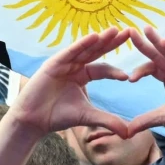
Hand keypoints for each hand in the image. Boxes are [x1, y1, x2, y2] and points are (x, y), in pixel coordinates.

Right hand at [8, 27, 129, 138]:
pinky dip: (82, 44)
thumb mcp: (88, 116)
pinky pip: (71, 51)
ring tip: (115, 30)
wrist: (34, 120)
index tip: (127, 77)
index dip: (115, 72)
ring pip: (85, 49)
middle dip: (112, 43)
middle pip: (97, 52)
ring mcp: (64, 63)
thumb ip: (108, 121)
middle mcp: (74, 66)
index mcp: (83, 76)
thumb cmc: (58, 116)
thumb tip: (129, 134)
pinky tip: (94, 36)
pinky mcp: (53, 63)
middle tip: (130, 32)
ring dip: (100, 39)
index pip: (103, 69)